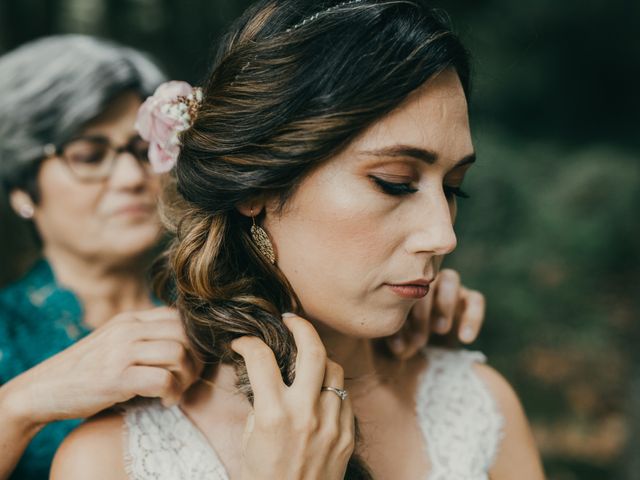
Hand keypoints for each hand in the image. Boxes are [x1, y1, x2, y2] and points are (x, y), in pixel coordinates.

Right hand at [2, 307, 201, 427]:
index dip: (194, 338)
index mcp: (130, 318)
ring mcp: (121, 351)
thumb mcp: (114, 341)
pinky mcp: (116, 377)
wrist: (43, 389)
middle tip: (191, 378)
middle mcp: (127, 329)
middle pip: (185, 334)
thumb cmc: (85, 370)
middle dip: (197, 359)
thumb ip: (142, 336)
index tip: (193, 359)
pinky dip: (172, 393)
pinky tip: (166, 401)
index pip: (178, 316)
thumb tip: (184, 341)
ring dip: (187, 377)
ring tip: (178, 391)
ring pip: (178, 354)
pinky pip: (163, 380)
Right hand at [231, 313, 353, 479]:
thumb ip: (260, 403)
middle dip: (301, 326)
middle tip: (291, 320)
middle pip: (312, 350)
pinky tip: (320, 391)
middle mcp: (305, 414)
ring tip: (308, 360)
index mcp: (274, 414)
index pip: (261, 358)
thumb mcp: (250, 440)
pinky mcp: (347, 435)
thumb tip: (264, 375)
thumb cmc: (264, 478)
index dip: (248, 342)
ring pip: (335, 369)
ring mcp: (331, 424)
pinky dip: (331, 388)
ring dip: (320, 358)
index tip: (243, 342)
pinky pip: (344, 397)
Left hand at [385, 269, 485, 358]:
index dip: (397, 315)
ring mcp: (449, 287)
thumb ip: (397, 341)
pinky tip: (465, 338)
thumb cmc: (407, 339)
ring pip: (451, 278)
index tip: (396, 344)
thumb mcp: (400, 342)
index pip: (399, 289)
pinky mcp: (469, 298)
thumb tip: (399, 348)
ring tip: (439, 330)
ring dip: (444, 304)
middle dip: (421, 311)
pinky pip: (476, 299)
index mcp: (404, 286)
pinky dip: (472, 317)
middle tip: (418, 340)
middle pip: (424, 281)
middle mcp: (426, 281)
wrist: (431, 346)